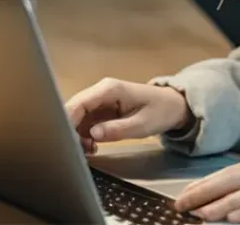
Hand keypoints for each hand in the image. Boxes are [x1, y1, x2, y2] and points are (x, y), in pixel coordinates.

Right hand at [64, 77, 192, 153]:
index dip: (68, 120)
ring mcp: (100, 101)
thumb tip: (92, 135)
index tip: (66, 140)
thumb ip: (116, 129)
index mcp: (109, 89)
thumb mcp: (141, 124)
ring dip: (78, 135)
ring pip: (77, 118)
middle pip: (74, 110)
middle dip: (71, 130)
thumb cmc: (160, 111)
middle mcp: (100, 92)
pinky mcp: (101, 111)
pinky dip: (85, 136)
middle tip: (79, 151)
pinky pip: (85, 123)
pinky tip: (93, 147)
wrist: (173, 106)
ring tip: (90, 151)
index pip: (79, 103)